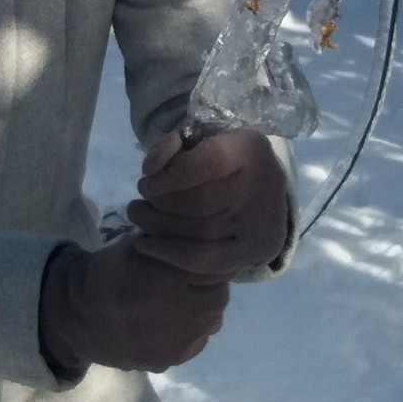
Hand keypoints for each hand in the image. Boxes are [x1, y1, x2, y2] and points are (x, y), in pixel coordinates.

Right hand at [38, 238, 227, 377]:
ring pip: (211, 323)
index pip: (214, 271)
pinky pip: (196, 344)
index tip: (197, 262)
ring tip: (183, 303)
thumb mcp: (138, 246)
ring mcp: (173, 343)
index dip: (208, 264)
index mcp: (169, 280)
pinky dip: (191, 332)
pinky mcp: (167, 361)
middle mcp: (177, 315)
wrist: (78, 316)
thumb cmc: (110, 274)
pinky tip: (173, 322)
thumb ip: (173, 245)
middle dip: (209, 288)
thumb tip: (208, 242)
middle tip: (193, 283)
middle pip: (218, 298)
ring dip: (203, 311)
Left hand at [126, 129, 292, 280]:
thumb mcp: (198, 140)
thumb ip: (169, 146)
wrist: (264, 194)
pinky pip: (209, 260)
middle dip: (158, 203)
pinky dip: (171, 255)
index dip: (167, 175)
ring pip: (200, 232)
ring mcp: (261, 223)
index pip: (205, 164)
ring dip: (158, 228)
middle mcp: (262, 187)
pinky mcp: (257, 251)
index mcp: (250, 150)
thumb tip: (149, 170)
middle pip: (200, 201)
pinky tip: (146, 246)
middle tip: (138, 205)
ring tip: (139, 218)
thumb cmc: (220, 163)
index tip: (144, 179)